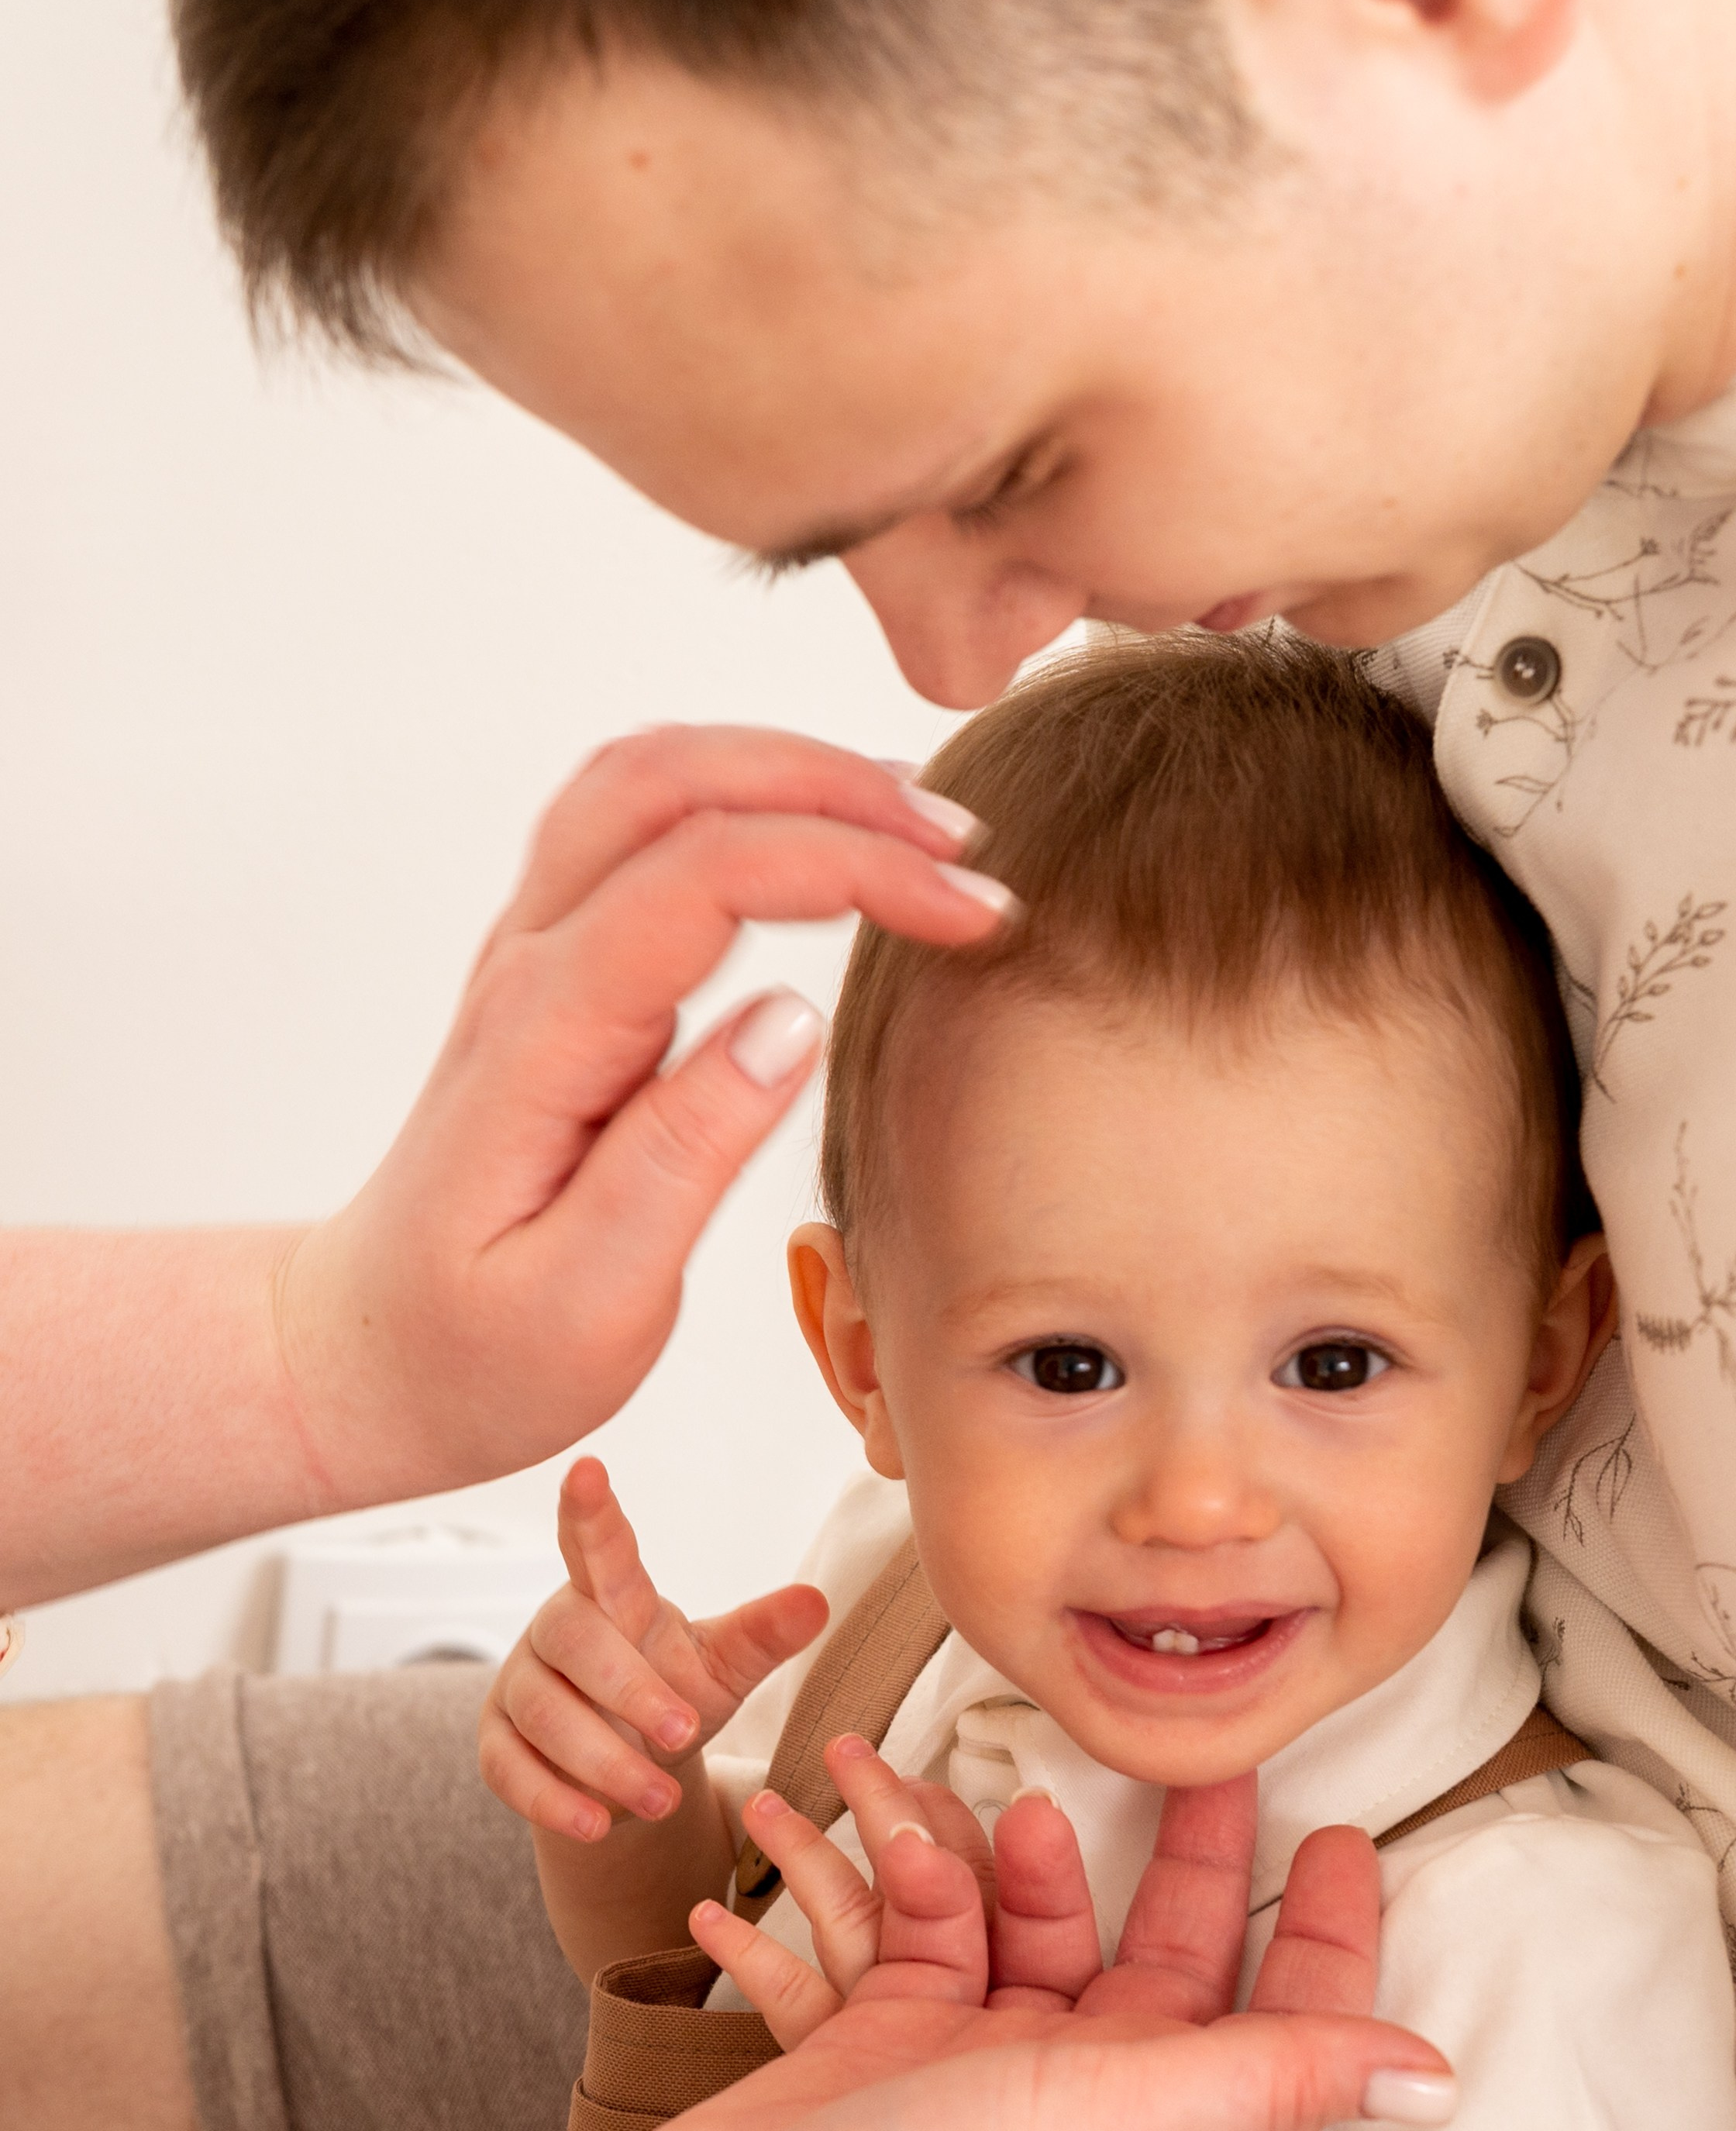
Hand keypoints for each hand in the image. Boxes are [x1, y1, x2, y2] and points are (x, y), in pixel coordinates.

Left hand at [274, 727, 1010, 1502]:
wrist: (371, 1358)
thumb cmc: (475, 1350)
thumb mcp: (588, 1302)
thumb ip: (683, 1159)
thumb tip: (788, 1022)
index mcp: (544, 1040)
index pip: (703, 879)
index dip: (851, 865)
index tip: (971, 913)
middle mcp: (531, 971)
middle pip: (668, 781)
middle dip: (829, 782)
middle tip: (962, 840)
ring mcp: (536, 957)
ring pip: (647, 780)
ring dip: (785, 772)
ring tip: (914, 822)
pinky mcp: (559, 971)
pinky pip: (641, 826)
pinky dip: (743, 798)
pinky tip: (824, 839)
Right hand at [479, 1456, 826, 1844]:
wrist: (629, 1769)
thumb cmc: (673, 1695)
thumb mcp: (723, 1667)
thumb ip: (762, 1635)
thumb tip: (817, 1602)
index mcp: (613, 1597)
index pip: (597, 1547)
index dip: (590, 1512)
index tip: (588, 1469)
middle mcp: (557, 1630)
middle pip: (574, 1639)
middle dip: (628, 1690)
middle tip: (683, 1735)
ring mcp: (519, 1686)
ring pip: (543, 1713)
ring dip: (601, 1760)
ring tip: (658, 1799)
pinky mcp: (497, 1744)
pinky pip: (508, 1769)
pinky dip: (552, 1800)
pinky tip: (595, 1824)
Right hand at [586, 1783, 1448, 2130]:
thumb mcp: (1132, 2122)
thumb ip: (1279, 2079)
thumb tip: (1442, 2081)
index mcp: (1151, 2112)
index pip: (1268, 2008)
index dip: (1318, 1929)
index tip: (1345, 1831)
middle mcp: (1070, 2088)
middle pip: (1144, 1945)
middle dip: (1172, 1848)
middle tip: (1197, 1750)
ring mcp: (967, 2065)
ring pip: (1016, 1920)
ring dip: (1007, 1848)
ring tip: (1000, 1786)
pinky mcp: (876, 2046)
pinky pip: (914, 1929)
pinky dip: (906, 1873)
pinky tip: (887, 1826)